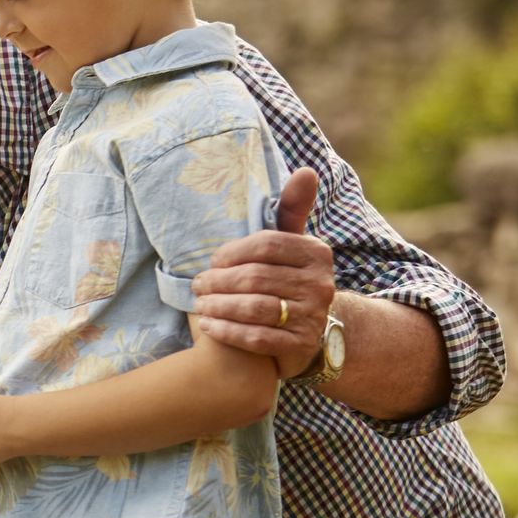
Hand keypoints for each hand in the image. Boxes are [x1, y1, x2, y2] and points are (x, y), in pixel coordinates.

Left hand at [189, 166, 333, 378]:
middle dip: (218, 281)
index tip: (210, 261)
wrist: (309, 331)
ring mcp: (312, 317)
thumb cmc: (287, 278)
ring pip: (254, 308)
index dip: (231, 253)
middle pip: (255, 278)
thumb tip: (305, 171)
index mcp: (317, 253)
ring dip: (218, 306)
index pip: (265, 245)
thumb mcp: (292, 244)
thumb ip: (292, 210)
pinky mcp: (300, 347)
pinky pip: (257, 337)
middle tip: (196, 285)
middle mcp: (321, 285)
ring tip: (199, 304)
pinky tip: (209, 327)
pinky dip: (227, 331)